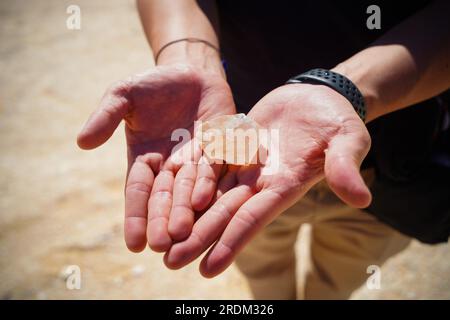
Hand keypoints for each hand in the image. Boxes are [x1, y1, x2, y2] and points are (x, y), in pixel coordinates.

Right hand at [77, 64, 234, 252]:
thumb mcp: (123, 94)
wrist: (191, 72)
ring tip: (182, 234)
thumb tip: (82, 143)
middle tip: (162, 246)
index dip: (135, 216)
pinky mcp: (219, 150)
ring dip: (186, 212)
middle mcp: (170, 166)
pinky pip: (214, 169)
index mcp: (145, 159)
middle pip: (165, 198)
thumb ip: (106, 116)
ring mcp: (195, 160)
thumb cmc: (154, 85)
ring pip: (190, 191)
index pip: (138, 192)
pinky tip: (203, 201)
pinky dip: (208, 184)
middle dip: (163, 222)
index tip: (134, 243)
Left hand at [163, 83, 371, 276]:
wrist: (317, 96)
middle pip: (224, 213)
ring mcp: (245, 164)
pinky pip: (206, 162)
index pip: (254, 218)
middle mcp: (260, 181)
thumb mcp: (347, 139)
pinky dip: (187, 179)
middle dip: (198, 238)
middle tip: (170, 262)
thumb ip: (346, 166)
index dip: (232, 242)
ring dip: (187, 214)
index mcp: (285, 184)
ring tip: (161, 237)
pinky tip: (163, 194)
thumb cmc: (337, 119)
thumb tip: (361, 198)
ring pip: (209, 192)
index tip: (208, 267)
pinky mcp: (233, 144)